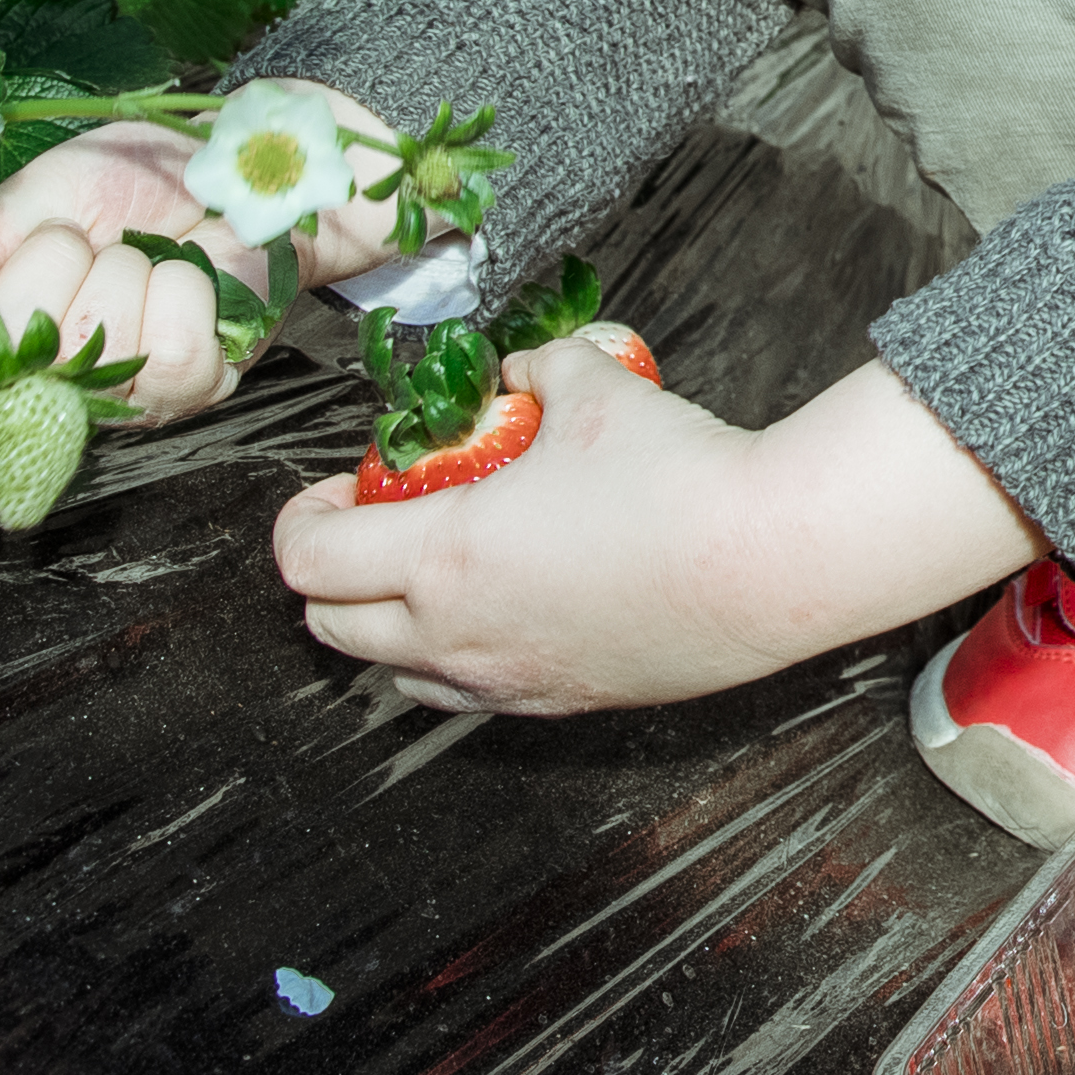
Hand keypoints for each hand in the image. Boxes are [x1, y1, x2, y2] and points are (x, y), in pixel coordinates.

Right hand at [0, 91, 398, 420]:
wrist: (231, 162)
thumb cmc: (130, 180)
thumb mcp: (30, 201)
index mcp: (5, 344)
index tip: (29, 249)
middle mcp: (56, 387)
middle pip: (16, 348)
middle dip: (55, 268)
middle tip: (93, 243)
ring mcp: (125, 396)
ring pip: (92, 345)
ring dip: (124, 275)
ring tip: (144, 255)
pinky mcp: (197, 384)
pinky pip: (168, 351)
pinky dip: (181, 290)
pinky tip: (187, 273)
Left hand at [273, 351, 1042, 715]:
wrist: (770, 560)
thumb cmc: (679, 479)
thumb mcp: (593, 388)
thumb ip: (538, 370)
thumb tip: (518, 371)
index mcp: (443, 558)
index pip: (308, 561)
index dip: (303, 519)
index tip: (338, 489)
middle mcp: (458, 636)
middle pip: (330, 630)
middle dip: (334, 574)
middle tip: (376, 525)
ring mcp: (508, 681)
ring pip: (396, 676)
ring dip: (391, 625)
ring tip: (437, 571)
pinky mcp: (563, 703)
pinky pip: (472, 693)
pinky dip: (460, 655)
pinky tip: (512, 603)